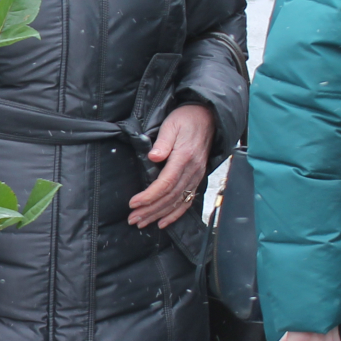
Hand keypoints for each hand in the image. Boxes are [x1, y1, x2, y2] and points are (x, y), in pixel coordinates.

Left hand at [128, 104, 213, 228]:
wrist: (207, 118)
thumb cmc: (186, 120)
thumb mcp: (171, 125)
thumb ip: (163, 142)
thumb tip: (153, 156)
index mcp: (184, 158)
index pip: (165, 183)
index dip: (149, 196)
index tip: (134, 203)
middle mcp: (192, 170)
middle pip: (170, 197)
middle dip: (150, 210)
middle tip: (133, 219)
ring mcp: (196, 176)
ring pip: (177, 202)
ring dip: (159, 215)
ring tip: (142, 222)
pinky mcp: (197, 179)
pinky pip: (187, 201)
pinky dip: (175, 214)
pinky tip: (163, 223)